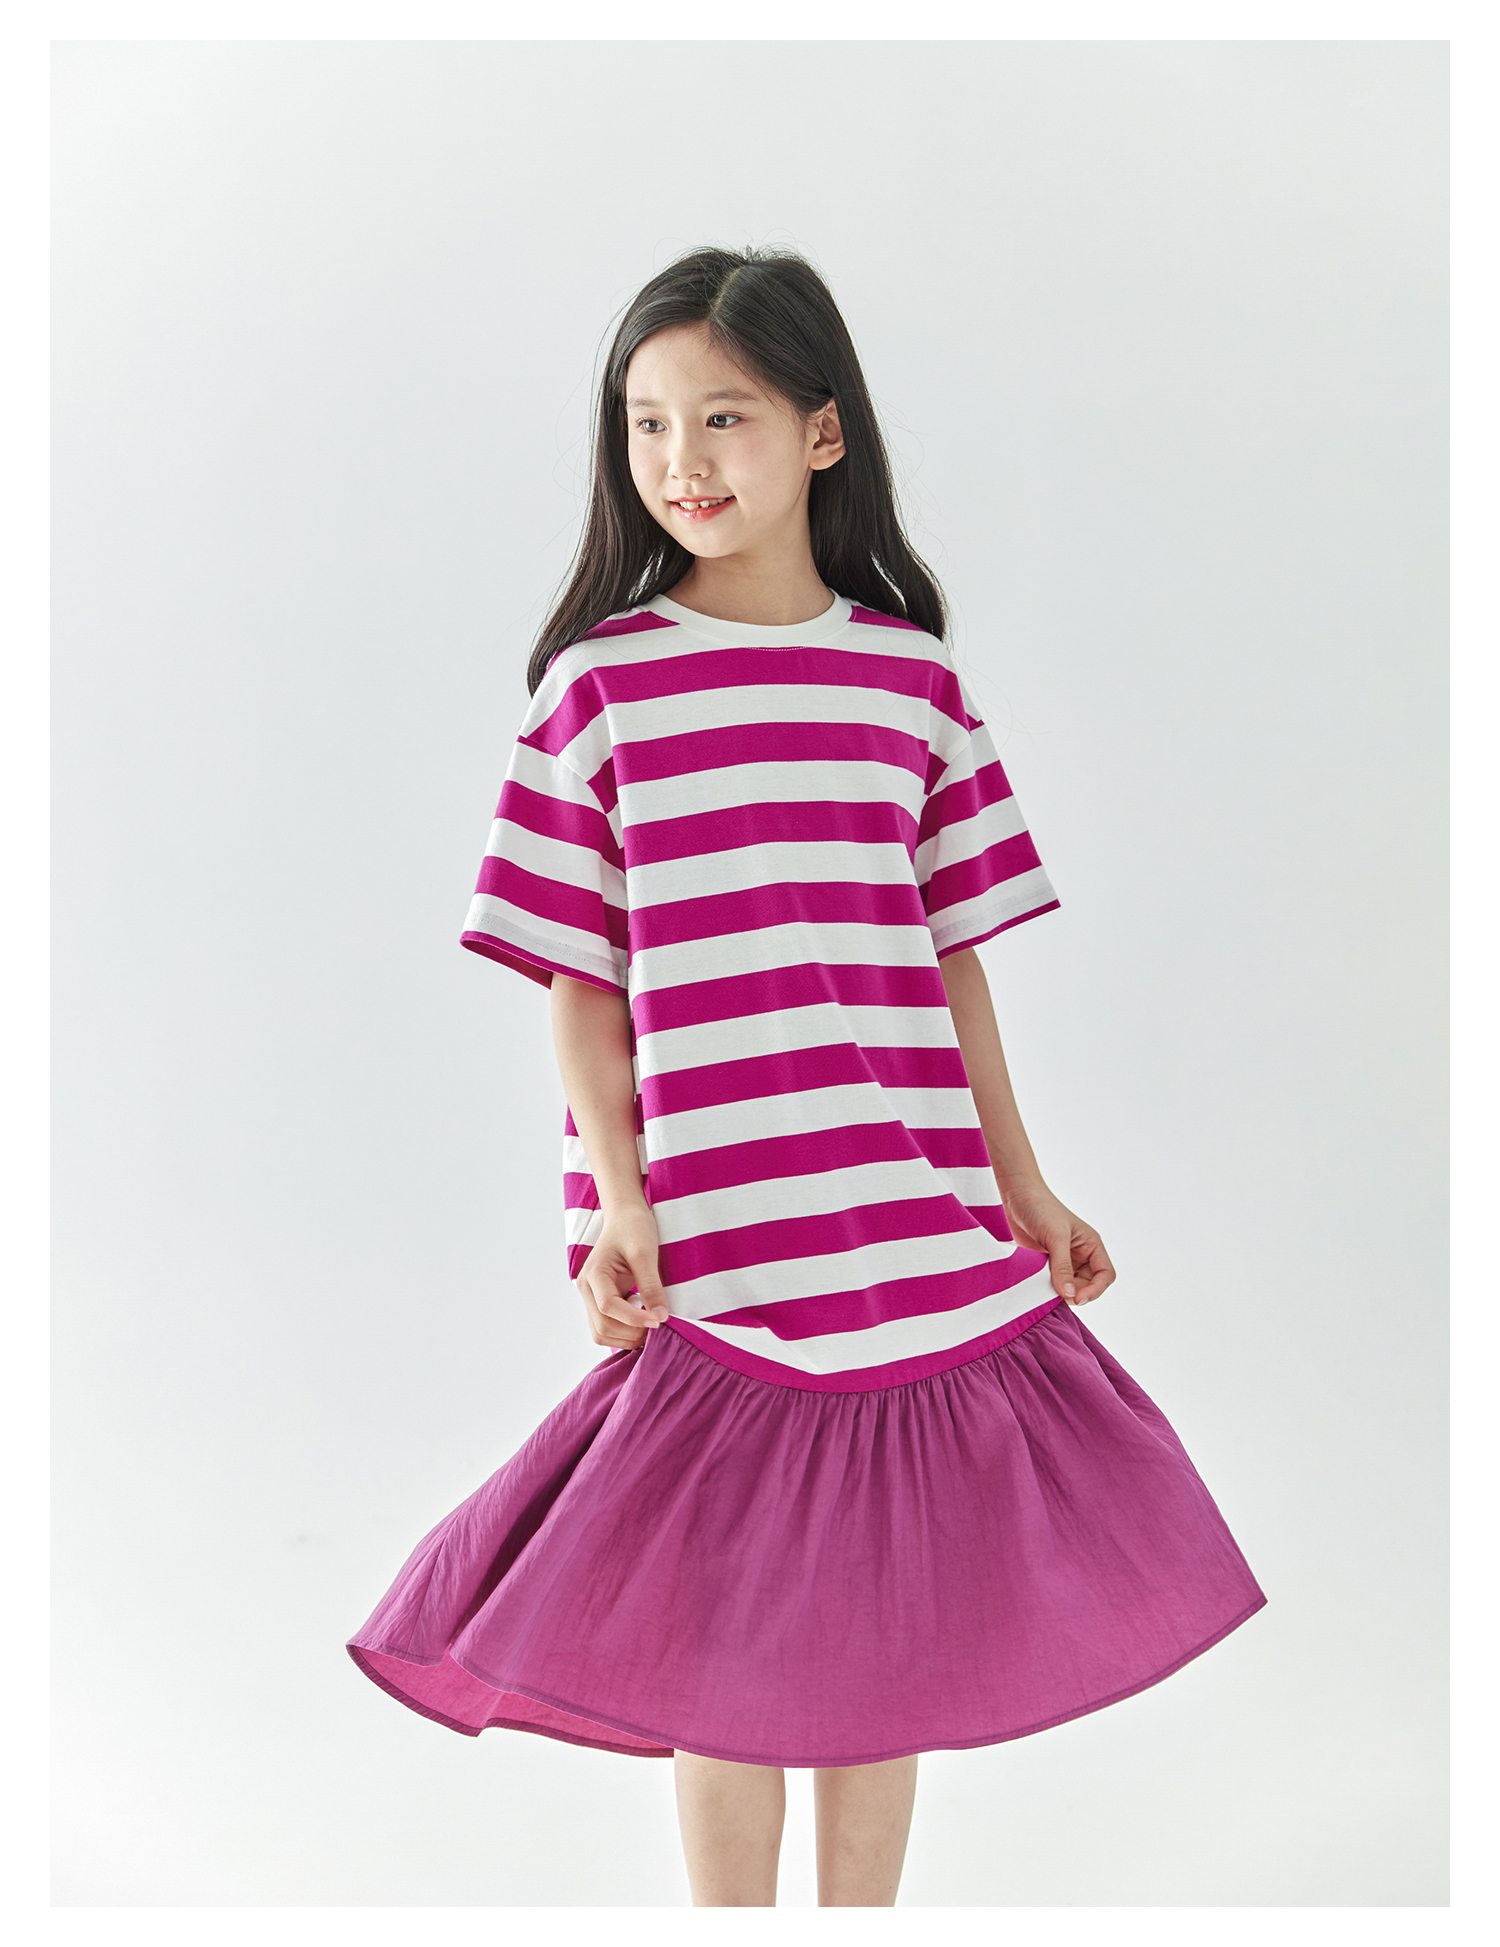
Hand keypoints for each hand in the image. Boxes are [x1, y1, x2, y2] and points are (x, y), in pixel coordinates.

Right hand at [576, 1201, 668, 1348]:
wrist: (626, 1217)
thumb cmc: (633, 1228)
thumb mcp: (645, 1253)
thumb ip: (651, 1286)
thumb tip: (660, 1317)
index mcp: (594, 1274)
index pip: (608, 1307)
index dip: (634, 1319)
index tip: (659, 1320)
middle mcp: (587, 1289)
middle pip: (602, 1327)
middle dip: (630, 1332)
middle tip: (657, 1324)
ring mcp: (592, 1296)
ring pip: (602, 1332)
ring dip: (626, 1336)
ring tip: (650, 1323)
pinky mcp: (601, 1300)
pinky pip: (608, 1326)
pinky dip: (625, 1331)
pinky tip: (642, 1317)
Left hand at [1000, 1182, 1115, 1305]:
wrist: (1016, 1197)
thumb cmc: (1041, 1208)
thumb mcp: (1056, 1237)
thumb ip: (1063, 1266)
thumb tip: (1069, 1294)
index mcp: (1091, 1245)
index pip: (1105, 1274)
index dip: (1096, 1290)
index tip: (1078, 1298)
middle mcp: (1081, 1255)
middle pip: (1088, 1285)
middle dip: (1076, 1293)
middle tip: (1058, 1295)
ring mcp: (1064, 1261)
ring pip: (1070, 1287)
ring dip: (1061, 1292)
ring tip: (1046, 1287)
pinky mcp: (1047, 1264)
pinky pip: (1053, 1283)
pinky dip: (1048, 1288)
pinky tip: (1039, 1285)